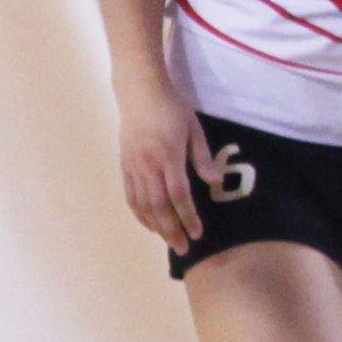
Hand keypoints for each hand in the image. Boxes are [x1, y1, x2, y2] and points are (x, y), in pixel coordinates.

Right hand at [116, 71, 207, 254]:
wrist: (139, 92)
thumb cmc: (172, 107)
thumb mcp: (194, 128)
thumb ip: (202, 157)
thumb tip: (215, 182)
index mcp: (168, 156)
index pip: (179, 195)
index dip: (188, 217)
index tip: (198, 233)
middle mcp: (148, 166)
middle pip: (159, 206)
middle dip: (172, 230)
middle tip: (183, 248)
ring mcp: (133, 167)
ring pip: (143, 205)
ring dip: (156, 226)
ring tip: (168, 241)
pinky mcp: (125, 166)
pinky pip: (131, 196)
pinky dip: (139, 214)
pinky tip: (149, 224)